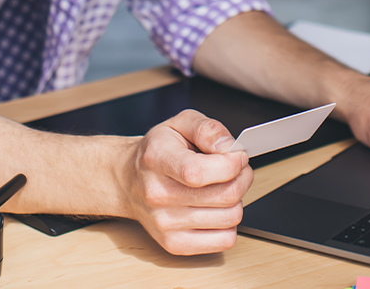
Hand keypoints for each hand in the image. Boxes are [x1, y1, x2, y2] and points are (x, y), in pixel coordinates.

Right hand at [121, 109, 253, 254]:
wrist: (127, 181)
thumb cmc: (157, 152)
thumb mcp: (179, 124)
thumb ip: (207, 129)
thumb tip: (228, 147)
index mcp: (156, 159)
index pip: (199, 172)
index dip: (231, 164)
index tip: (237, 156)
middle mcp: (157, 195)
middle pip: (224, 196)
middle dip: (242, 178)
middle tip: (237, 169)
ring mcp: (164, 224)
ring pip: (230, 218)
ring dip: (237, 201)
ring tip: (224, 187)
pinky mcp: (174, 244)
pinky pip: (224, 240)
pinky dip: (229, 224)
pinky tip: (216, 209)